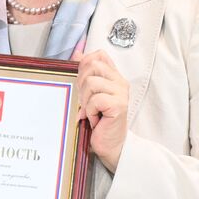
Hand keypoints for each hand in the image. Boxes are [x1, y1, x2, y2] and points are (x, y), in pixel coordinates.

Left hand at [74, 50, 129, 171]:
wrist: (110, 144)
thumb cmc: (99, 120)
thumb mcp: (90, 94)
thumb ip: (86, 74)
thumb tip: (77, 54)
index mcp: (114, 76)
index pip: (99, 55)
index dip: (84, 63)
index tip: (81, 80)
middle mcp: (120, 82)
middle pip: (93, 65)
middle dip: (81, 82)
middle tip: (84, 100)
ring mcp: (121, 93)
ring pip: (92, 82)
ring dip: (85, 100)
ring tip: (90, 111)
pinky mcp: (119, 105)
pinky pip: (95, 100)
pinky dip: (90, 111)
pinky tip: (95, 119)